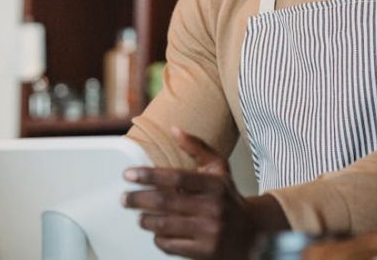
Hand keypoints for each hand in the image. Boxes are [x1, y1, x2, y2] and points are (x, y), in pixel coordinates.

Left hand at [122, 127, 280, 258]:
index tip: (128, 174)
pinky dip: (159, 238)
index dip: (149, 175)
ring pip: (165, 225)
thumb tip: (174, 129)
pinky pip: (171, 245)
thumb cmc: (228, 197)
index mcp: (215, 185)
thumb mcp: (219, 169)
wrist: (252, 233)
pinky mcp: (206, 252)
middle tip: (124, 199)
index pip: (176, 177)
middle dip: (138, 200)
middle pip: (165, 202)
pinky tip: (156, 232)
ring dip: (145, 220)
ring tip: (139, 215)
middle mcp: (214, 208)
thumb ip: (197, 147)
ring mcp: (210, 232)